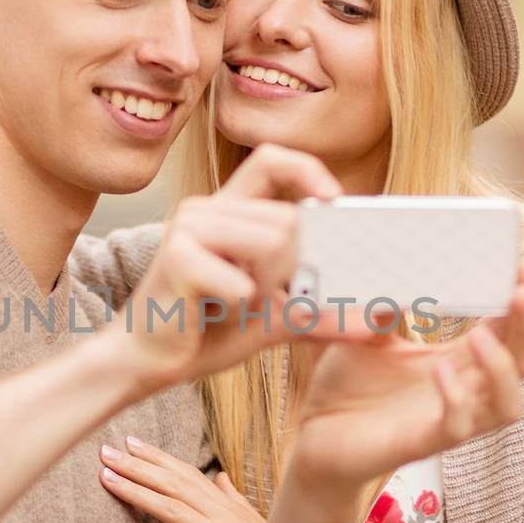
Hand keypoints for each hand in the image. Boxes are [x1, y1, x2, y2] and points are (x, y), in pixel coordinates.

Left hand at [98, 436, 265, 522]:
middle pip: (172, 483)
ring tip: (107, 480)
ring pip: (170, 508)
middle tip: (105, 452)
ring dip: (136, 493)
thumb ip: (232, 496)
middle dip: (137, 466)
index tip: (130, 443)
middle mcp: (217, 512)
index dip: (157, 456)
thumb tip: (221, 476)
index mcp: (222, 501)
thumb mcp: (251, 518)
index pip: (184, 472)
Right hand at [110, 143, 376, 392]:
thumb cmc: (203, 333)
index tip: (334, 201)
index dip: (310, 170)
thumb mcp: (269, 318)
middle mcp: (206, 209)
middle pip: (288, 220)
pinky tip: (209, 314)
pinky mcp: (178, 258)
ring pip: (272, 245)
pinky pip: (244, 283)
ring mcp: (188, 228)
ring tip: (231, 305)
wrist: (144, 362)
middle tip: (260, 298)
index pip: (274, 160)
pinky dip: (240, 309)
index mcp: (226, 211)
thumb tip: (379, 317)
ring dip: (265, 290)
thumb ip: (318, 310)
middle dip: (293, 270)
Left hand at [291, 266, 523, 490]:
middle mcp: (462, 391)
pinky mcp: (422, 443)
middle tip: (519, 290)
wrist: (311, 436)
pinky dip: (457, 401)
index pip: (505, 331)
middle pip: (521, 363)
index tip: (522, 265)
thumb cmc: (346, 387)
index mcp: (454, 361)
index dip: (519, 302)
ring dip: (502, 368)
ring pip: (508, 405)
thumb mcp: (367, 336)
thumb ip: (384, 305)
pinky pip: (458, 428)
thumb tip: (394, 262)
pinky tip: (441, 372)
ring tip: (480, 335)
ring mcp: (446, 420)